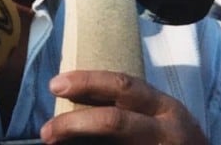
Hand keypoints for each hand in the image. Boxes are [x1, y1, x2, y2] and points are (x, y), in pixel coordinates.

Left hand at [39, 70, 206, 144]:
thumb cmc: (174, 140)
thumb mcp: (158, 116)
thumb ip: (126, 106)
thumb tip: (73, 98)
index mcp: (163, 107)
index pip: (122, 86)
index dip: (86, 82)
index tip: (55, 84)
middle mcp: (166, 130)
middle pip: (113, 122)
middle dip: (73, 124)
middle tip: (46, 131)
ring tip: (53, 143)